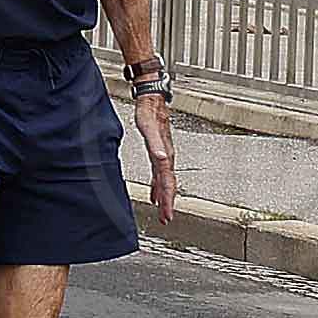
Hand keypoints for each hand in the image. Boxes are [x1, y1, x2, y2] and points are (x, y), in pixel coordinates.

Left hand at [136, 94, 177, 225]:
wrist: (152, 100)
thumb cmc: (149, 112)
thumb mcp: (149, 129)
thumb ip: (155, 145)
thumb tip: (162, 159)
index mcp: (165, 154)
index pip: (168, 181)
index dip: (168, 198)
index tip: (167, 213)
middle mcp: (167, 157)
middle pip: (169, 184)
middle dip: (168, 202)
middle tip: (166, 218)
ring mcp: (164, 155)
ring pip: (166, 181)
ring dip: (164, 196)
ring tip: (163, 211)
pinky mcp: (159, 152)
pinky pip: (160, 174)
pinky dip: (157, 186)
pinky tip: (154, 194)